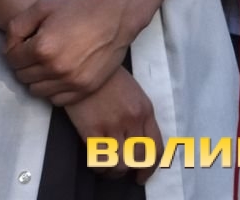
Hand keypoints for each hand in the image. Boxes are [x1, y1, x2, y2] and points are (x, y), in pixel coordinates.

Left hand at [3, 0, 132, 102]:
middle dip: (22, 64)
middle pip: (22, 77)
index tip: (21, 43)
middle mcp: (56, 69)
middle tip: (31, 53)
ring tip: (44, 64)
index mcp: (43, 48)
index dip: (12, 50)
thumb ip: (17, 26)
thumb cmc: (78, 10)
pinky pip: (56, 100)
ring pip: (36, 91)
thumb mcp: (42, 7)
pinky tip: (57, 75)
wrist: (114, 18)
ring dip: (35, 79)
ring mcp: (71, 82)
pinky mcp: (84, 90)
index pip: (11, 59)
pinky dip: (52, 90)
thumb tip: (8, 47)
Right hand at [63, 68, 161, 182]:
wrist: (83, 64)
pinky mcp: (92, 129)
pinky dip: (100, 167)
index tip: (143, 174)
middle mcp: (132, 120)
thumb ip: (139, 116)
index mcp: (145, 110)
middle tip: (126, 174)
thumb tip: (138, 142)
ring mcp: (112, 125)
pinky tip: (96, 164)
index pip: (156, 149)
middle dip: (133, 172)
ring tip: (108, 169)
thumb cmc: (106, 77)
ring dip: (115, 172)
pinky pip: (100, 160)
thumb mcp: (133, 92)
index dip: (150, 168)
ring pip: (120, 164)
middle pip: (139, 160)